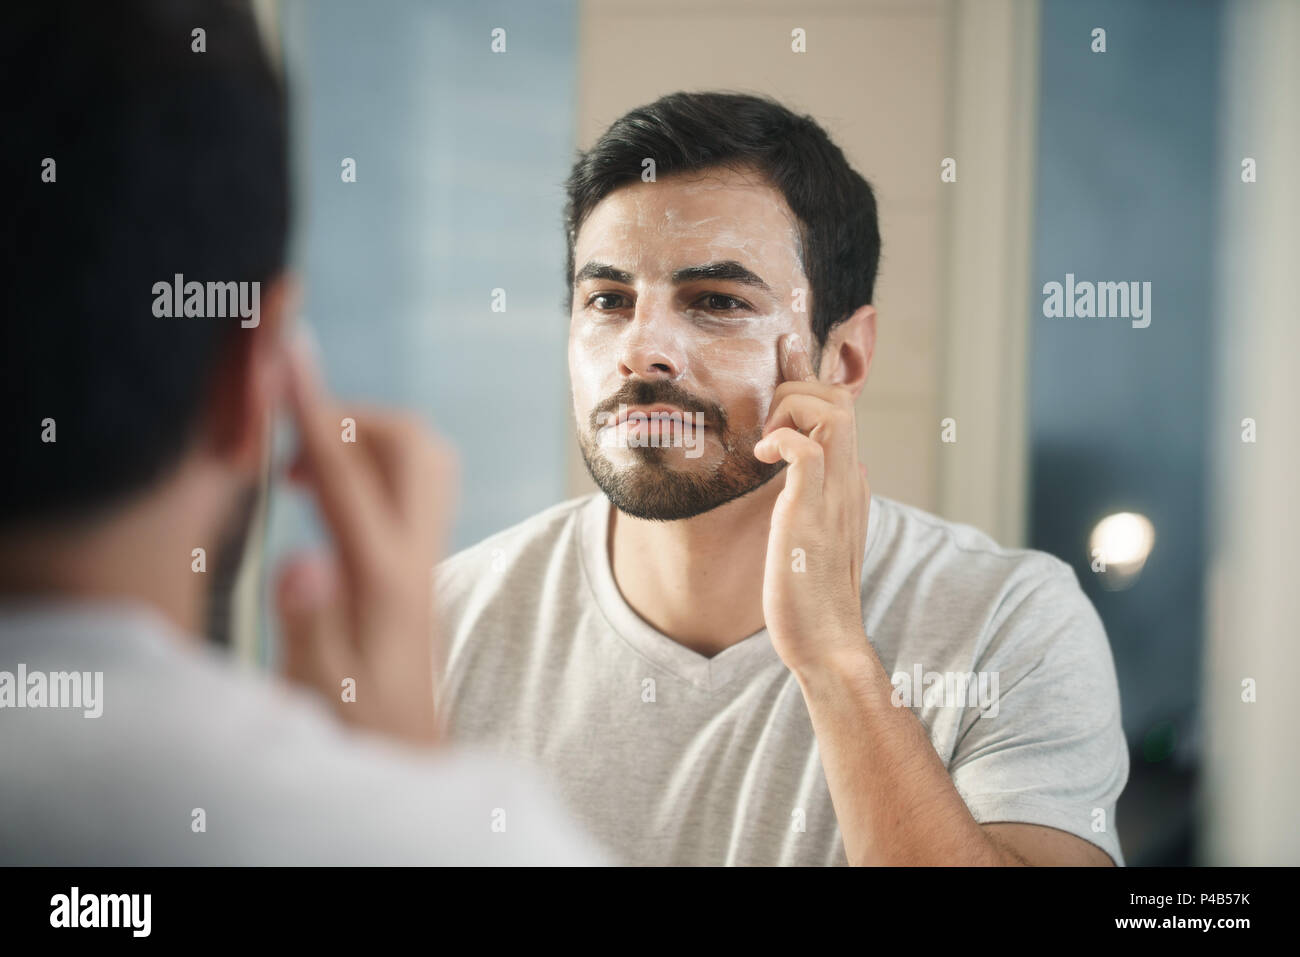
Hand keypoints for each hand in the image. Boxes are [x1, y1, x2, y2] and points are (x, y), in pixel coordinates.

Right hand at [274, 335, 456, 747]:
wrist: (407, 758)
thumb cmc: (353, 731)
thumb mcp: (316, 690)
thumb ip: (307, 625)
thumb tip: (301, 559)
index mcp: (381, 578)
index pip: (344, 473)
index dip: (311, 407)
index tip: (287, 351)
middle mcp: (415, 556)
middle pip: (413, 444)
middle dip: (352, 415)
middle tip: (289, 446)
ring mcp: (425, 557)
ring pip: (422, 458)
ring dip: (364, 440)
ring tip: (299, 474)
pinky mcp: (418, 565)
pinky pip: (411, 485)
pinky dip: (369, 466)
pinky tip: (321, 501)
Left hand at [754, 332, 870, 676]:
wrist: (827, 643)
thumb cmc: (811, 595)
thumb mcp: (815, 532)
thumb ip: (819, 497)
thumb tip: (822, 468)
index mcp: (849, 483)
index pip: (841, 409)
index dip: (808, 383)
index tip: (780, 369)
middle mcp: (849, 480)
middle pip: (840, 397)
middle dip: (796, 391)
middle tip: (764, 425)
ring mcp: (835, 494)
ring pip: (832, 410)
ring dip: (790, 411)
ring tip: (764, 445)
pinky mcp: (811, 512)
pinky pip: (807, 449)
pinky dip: (781, 440)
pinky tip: (760, 461)